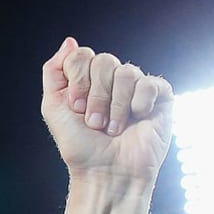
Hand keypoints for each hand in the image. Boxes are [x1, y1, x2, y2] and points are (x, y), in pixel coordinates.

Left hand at [40, 37, 173, 182]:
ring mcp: (137, 88)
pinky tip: (137, 119)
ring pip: (126, 72)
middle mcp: (113, 81)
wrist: (106, 172)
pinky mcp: (160, 98)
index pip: (81, 55)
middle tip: (93, 122)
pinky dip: (139, 104)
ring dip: (115, 105)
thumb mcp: (53, 108)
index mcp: (89, 80)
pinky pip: (150, 83)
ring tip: (112, 128)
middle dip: (96, 95)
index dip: (78, 79)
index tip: (75, 107)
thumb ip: (54, 72)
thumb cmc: (80, 146)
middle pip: (104, 60)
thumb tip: (70, 41)